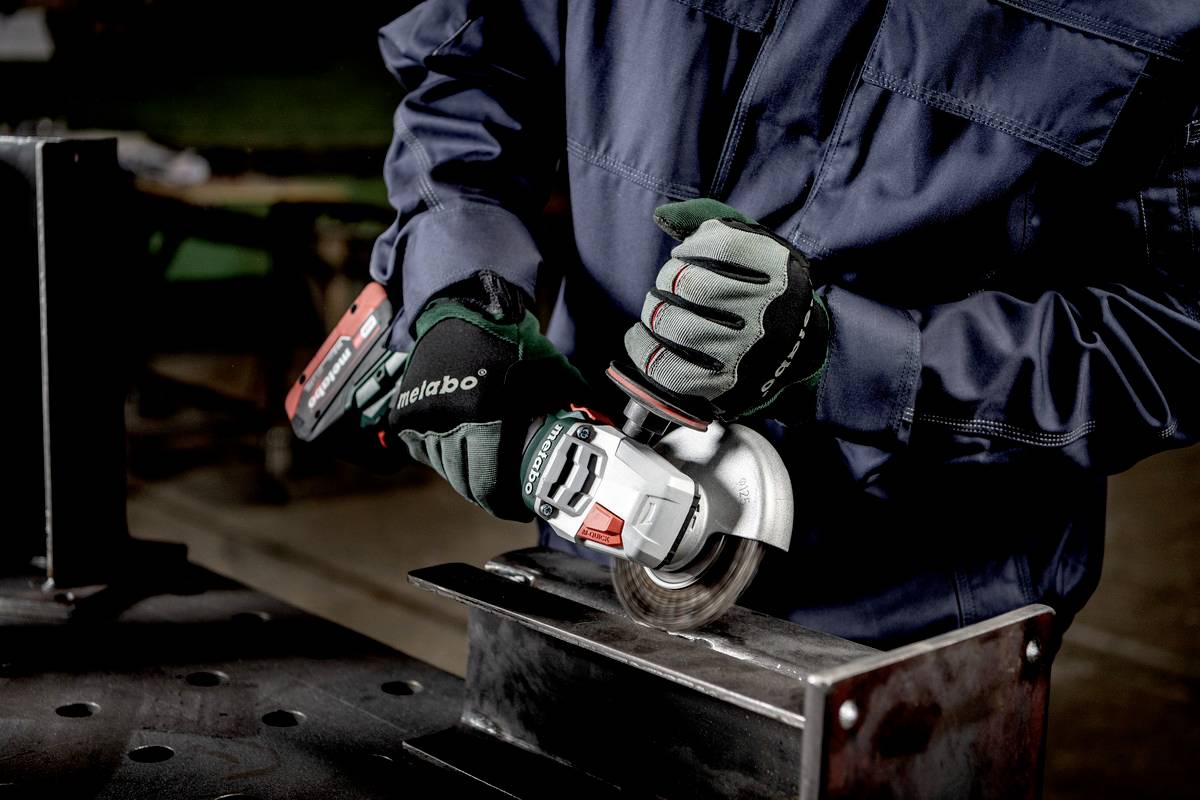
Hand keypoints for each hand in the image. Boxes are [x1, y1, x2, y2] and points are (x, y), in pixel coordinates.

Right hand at [385, 272, 586, 519]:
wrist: (467, 309)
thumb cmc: (514, 342)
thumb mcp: (555, 374)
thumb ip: (575, 406)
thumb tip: (603, 436)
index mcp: (490, 415)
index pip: (490, 485)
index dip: (505, 505)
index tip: (517, 508)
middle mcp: (452, 419)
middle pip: (465, 482)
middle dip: (486, 495)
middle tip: (504, 497)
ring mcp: (426, 416)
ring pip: (443, 468)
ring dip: (463, 477)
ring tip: (483, 477)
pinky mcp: (409, 410)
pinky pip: (422, 448)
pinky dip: (439, 454)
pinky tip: (458, 453)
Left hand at [624, 199, 829, 420]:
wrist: (793, 347)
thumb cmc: (757, 286)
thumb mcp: (748, 242)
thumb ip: (706, 218)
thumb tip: (661, 216)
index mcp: (775, 270)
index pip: (719, 246)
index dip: (691, 249)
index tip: (686, 256)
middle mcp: (764, 311)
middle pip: (690, 287)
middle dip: (668, 281)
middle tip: (670, 286)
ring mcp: (743, 351)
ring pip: (674, 326)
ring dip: (654, 313)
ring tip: (659, 310)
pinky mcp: (723, 384)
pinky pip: (667, 368)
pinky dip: (643, 349)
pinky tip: (640, 337)